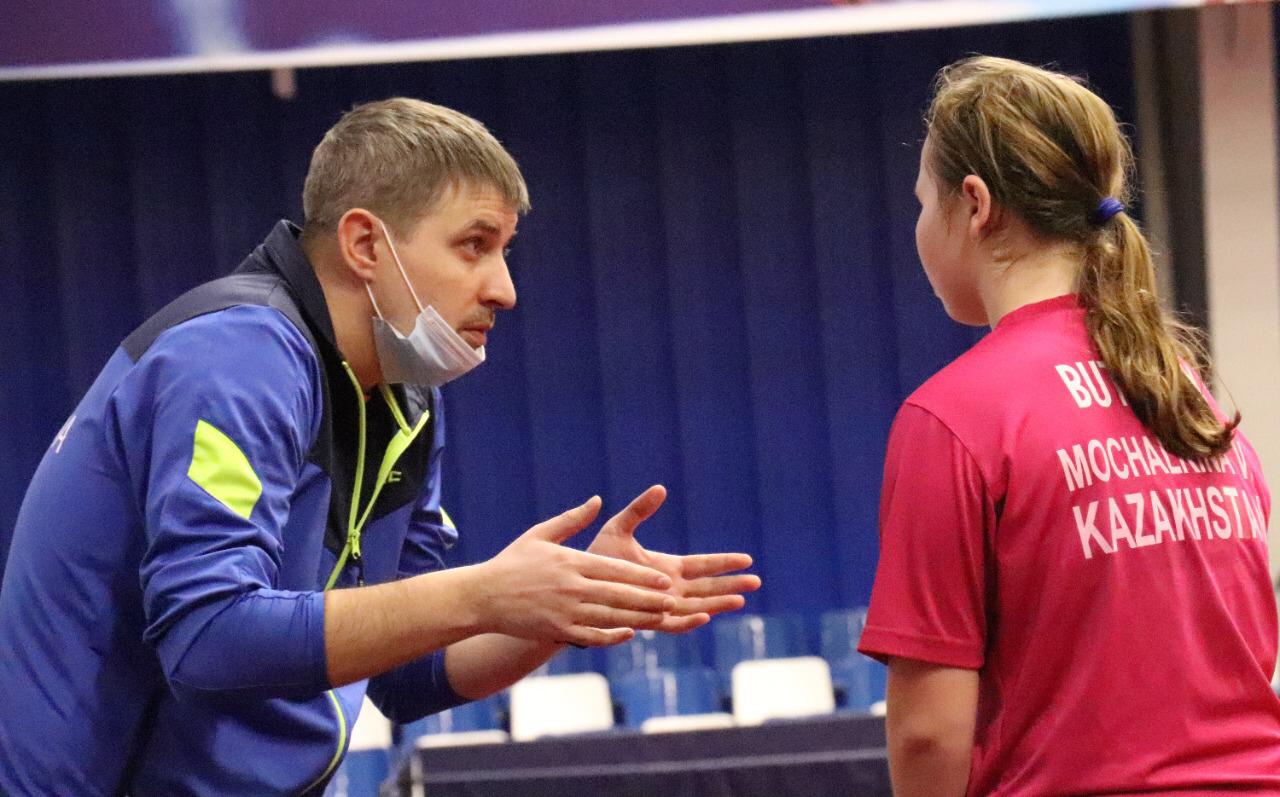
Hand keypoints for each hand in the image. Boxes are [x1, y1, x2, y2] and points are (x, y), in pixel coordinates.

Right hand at [473, 496, 677, 646]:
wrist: (482, 595)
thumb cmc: (512, 562)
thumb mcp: (540, 534)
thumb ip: (572, 519)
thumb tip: (597, 500)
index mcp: (570, 561)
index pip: (615, 569)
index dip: (642, 576)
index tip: (665, 580)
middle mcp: (571, 586)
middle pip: (618, 594)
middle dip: (648, 599)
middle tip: (673, 601)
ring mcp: (564, 611)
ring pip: (609, 616)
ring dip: (638, 617)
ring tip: (660, 618)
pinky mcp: (556, 630)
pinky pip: (590, 635)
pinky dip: (611, 636)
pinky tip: (629, 633)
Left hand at [587, 485, 760, 632]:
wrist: (575, 584)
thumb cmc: (596, 557)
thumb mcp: (620, 527)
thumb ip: (640, 509)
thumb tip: (660, 488)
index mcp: (667, 566)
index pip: (703, 565)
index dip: (724, 562)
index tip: (747, 559)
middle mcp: (669, 587)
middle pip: (707, 587)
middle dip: (732, 584)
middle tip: (757, 581)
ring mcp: (660, 605)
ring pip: (697, 606)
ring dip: (718, 602)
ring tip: (741, 599)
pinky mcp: (647, 619)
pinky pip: (673, 623)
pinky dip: (689, 620)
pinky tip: (706, 615)